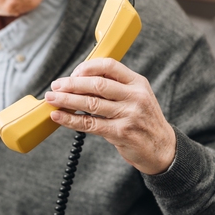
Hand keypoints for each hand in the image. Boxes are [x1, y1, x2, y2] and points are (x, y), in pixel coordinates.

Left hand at [45, 58, 175, 174]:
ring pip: (90, 103)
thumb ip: (114, 87)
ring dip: (66, 100)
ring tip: (51, 98)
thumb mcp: (137, 97)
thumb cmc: (143, 120)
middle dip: (71, 84)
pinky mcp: (121, 133)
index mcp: (138, 83)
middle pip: (97, 84)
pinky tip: (58, 116)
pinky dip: (70, 120)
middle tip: (55, 86)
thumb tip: (79, 80)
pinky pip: (89, 124)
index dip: (87, 67)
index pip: (109, 65)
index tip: (73, 73)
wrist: (163, 149)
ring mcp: (129, 115)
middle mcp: (135, 96)